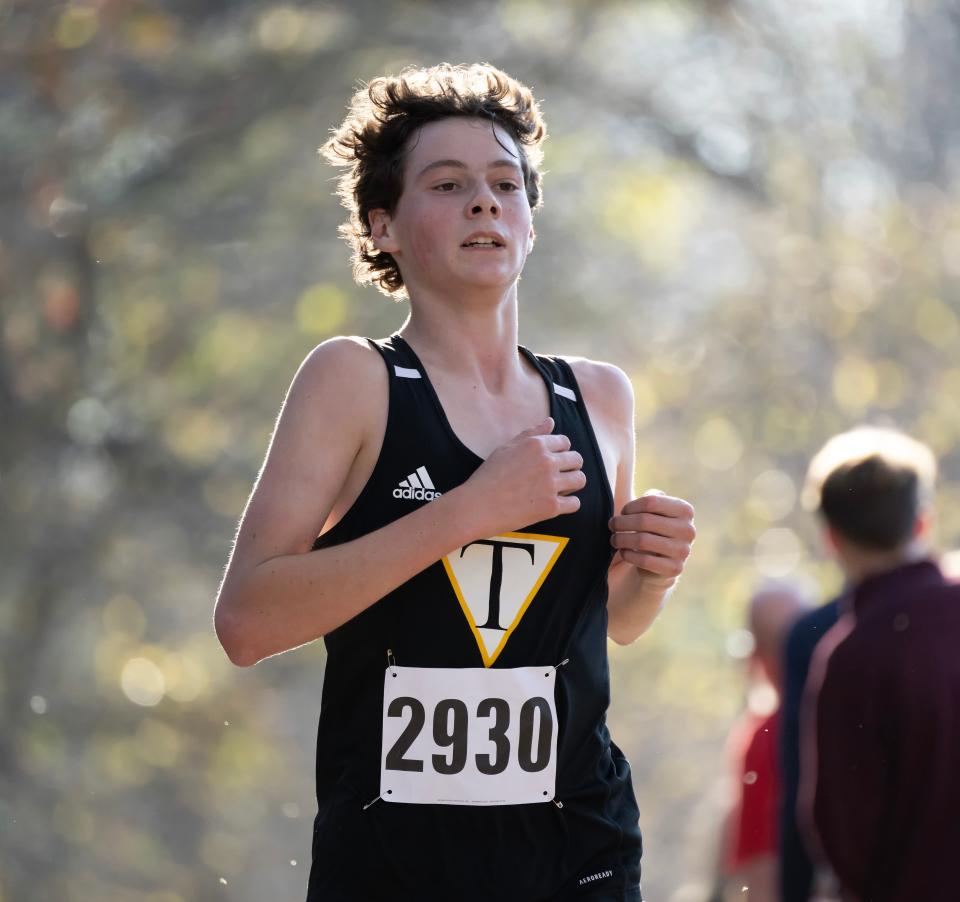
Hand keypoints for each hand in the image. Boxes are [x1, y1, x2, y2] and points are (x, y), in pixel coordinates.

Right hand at [463, 417, 584, 536]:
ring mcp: (550, 485)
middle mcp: (546, 462)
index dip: (560, 451)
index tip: (551, 461)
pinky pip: (575, 503)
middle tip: (557, 476)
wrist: (477, 506)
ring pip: (580, 480)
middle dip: (570, 466)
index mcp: (536, 445)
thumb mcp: (506, 448)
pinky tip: (556, 503)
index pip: (565, 442)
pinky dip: (569, 504)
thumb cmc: (488, 476)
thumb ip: (531, 434)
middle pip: (577, 459)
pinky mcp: (551, 507)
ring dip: (572, 484)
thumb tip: (551, 421)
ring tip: (560, 489)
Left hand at [608, 491, 694, 581]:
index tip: (622, 512)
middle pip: (644, 521)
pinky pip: (644, 561)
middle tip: (612, 525)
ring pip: (642, 541)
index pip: (651, 501)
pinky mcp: (675, 569)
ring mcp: (683, 550)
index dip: (631, 506)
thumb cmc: (655, 529)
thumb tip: (647, 495)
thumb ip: (652, 498)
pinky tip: (623, 552)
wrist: (663, 561)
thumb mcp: (657, 511)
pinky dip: (628, 555)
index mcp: (685, 510)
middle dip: (621, 522)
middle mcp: (688, 530)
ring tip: (614, 539)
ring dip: (621, 539)